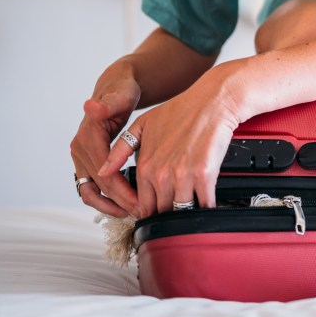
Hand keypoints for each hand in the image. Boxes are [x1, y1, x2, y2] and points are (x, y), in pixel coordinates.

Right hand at [70, 77, 142, 217]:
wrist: (116, 90)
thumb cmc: (122, 93)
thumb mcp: (121, 95)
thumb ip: (109, 104)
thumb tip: (90, 106)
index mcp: (88, 137)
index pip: (104, 172)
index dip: (122, 191)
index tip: (141, 203)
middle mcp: (79, 149)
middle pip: (99, 185)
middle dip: (120, 201)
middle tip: (142, 213)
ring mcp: (80, 158)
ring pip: (90, 191)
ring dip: (108, 205)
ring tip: (131, 214)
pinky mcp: (85, 163)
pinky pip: (92, 188)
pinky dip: (106, 199)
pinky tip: (124, 205)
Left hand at [98, 69, 241, 216]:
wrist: (212, 102)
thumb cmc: (181, 110)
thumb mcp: (142, 126)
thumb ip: (120, 151)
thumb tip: (103, 172)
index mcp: (145, 166)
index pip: (143, 204)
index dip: (151, 211)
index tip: (159, 210)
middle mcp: (161, 174)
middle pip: (162, 211)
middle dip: (168, 214)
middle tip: (176, 214)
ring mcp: (183, 175)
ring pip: (181, 210)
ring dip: (187, 213)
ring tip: (192, 209)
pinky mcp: (204, 174)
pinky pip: (204, 203)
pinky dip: (206, 207)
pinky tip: (208, 204)